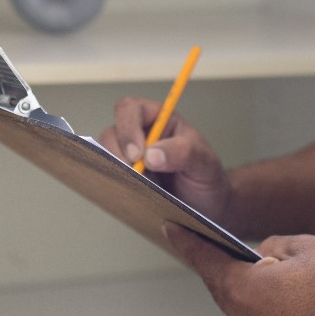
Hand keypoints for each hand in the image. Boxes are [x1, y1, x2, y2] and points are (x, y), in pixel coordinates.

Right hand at [98, 96, 232, 222]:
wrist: (208, 206)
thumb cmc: (207, 177)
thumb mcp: (204, 163)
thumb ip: (183, 153)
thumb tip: (151, 155)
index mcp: (161, 120)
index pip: (132, 109)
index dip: (128, 127)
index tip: (137, 154)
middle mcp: (141, 134)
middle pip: (113, 130)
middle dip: (117, 151)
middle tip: (134, 173)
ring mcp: (130, 156)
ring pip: (106, 153)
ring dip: (115, 168)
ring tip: (136, 185)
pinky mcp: (125, 176)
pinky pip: (109, 174)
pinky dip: (113, 182)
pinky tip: (128, 192)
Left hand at [164, 223, 314, 315]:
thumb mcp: (308, 246)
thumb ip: (275, 244)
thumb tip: (263, 254)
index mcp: (244, 289)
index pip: (206, 260)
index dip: (187, 242)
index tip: (170, 229)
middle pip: (223, 286)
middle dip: (227, 266)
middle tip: (232, 250)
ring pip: (243, 306)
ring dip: (252, 290)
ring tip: (277, 277)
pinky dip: (266, 311)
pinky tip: (289, 301)